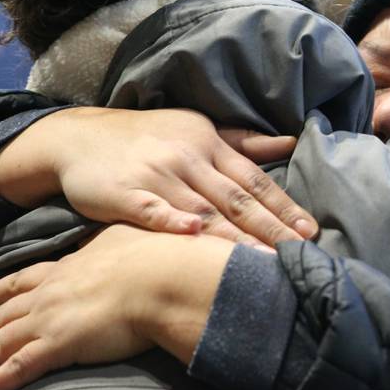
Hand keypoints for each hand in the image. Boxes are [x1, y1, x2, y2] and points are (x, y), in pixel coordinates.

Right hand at [0, 107, 317, 245]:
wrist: (80, 136)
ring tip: (263, 261)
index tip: (309, 231)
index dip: (282, 205)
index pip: (253, 179)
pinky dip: (172, 222)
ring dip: (233, 236)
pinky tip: (194, 235)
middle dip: (270, 227)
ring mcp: (156, 175)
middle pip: (235, 198)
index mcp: (208, 144)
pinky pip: (152, 210)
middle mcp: (187, 158)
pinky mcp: (125, 193)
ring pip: (202, 209)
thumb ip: (243, 142)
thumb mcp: (197, 128)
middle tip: (298, 253)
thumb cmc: (149, 136)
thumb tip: (290, 144)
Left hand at [0, 224, 234, 389]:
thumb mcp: (124, 237)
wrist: (160, 276)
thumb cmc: (152, 255)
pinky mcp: (58, 346)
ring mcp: (50, 319)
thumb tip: (104, 239)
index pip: (22, 282)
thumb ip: (107, 242)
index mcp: (67, 268)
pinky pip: (16, 370)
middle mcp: (50, 294)